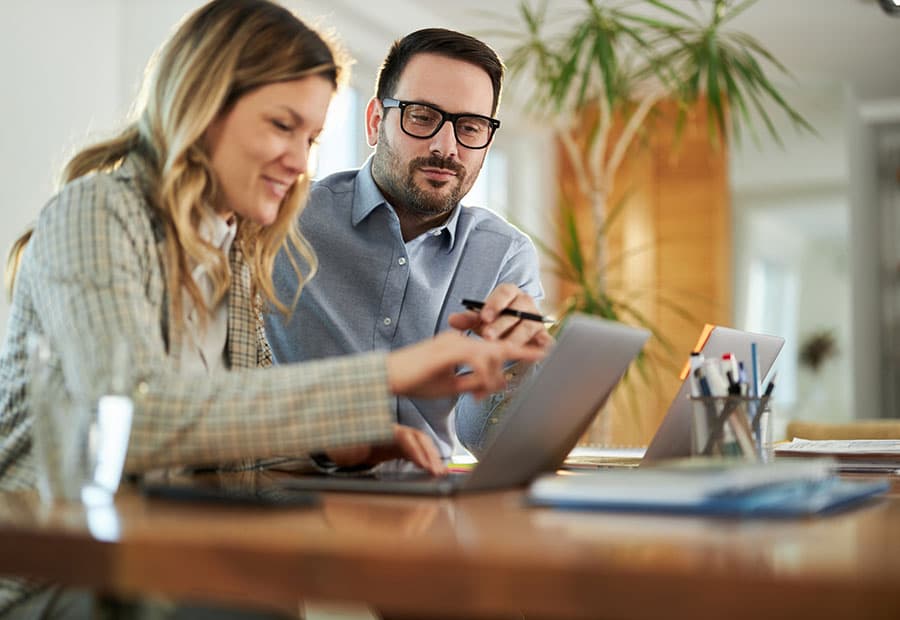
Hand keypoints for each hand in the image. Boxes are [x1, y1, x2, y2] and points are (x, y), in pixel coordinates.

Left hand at [325, 424, 445, 475]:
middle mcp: (392, 431)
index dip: (416, 450)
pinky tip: (431, 469)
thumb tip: (361, 450)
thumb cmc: (339, 444)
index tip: (424, 465)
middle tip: (439, 472)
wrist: (335, 443)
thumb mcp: (343, 446)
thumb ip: (354, 448)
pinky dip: (425, 459)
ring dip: (431, 457)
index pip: (405, 436)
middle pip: (418, 438)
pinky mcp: (396, 448)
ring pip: (420, 444)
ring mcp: (395, 439)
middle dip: (430, 454)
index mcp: (381, 429)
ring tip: (440, 472)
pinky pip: (415, 451)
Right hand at [386, 330, 545, 400]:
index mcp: (461, 344)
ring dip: (493, 378)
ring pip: (490, 354)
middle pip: (498, 347)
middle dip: (521, 355)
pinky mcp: (448, 350)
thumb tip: (495, 385)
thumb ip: (473, 382)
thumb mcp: (451, 385)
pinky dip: (483, 376)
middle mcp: (460, 338)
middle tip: (542, 357)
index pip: (495, 346)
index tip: (542, 353)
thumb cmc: (415, 381)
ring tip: (481, 397)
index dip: (519, 349)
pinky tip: (478, 390)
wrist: (388, 377)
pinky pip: (477, 359)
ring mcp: (454, 341)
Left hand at [448, 283, 553, 348]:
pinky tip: (537, 352)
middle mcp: (525, 303)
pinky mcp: (543, 335)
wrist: (512, 330)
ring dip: (515, 337)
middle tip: (487, 336)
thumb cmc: (495, 321)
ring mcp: (536, 319)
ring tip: (504, 348)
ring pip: (528, 326)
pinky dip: (543, 346)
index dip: (495, 304)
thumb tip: (453, 320)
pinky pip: (545, 339)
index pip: (505, 293)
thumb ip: (468, 319)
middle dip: (501, 325)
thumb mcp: (480, 319)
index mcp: (510, 293)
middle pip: (516, 311)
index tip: (484, 317)